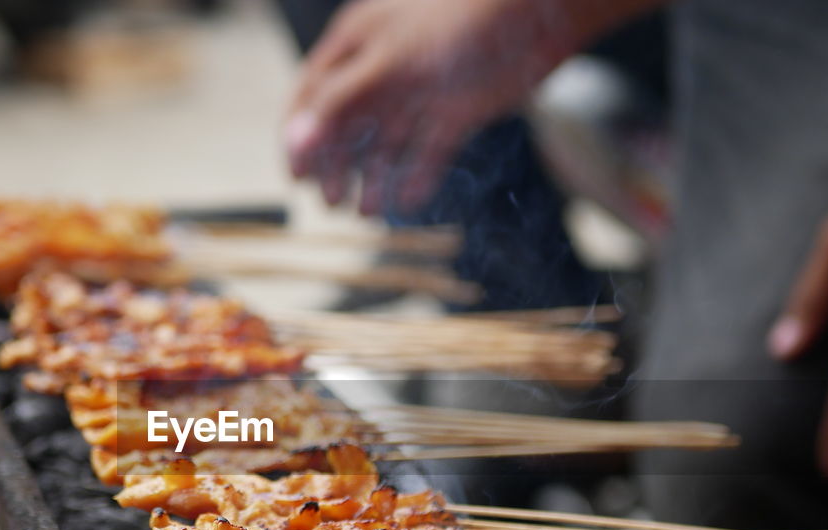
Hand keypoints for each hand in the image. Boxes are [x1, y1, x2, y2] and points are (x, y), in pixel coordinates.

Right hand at [284, 0, 571, 214]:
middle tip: (334, 204)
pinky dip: (417, 177)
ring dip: (373, 179)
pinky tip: (408, 200)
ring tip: (369, 211)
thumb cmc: (453, 24)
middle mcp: (383, 70)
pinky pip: (428, 151)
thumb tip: (294, 143)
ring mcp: (420, 92)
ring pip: (386, 143)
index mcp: (357, 45)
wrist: (533, 15)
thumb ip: (339, 102)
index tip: (295, 178)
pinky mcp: (456, 112)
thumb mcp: (386, 63)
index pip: (313, 95)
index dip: (300, 137)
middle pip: (347, 126)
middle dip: (336, 167)